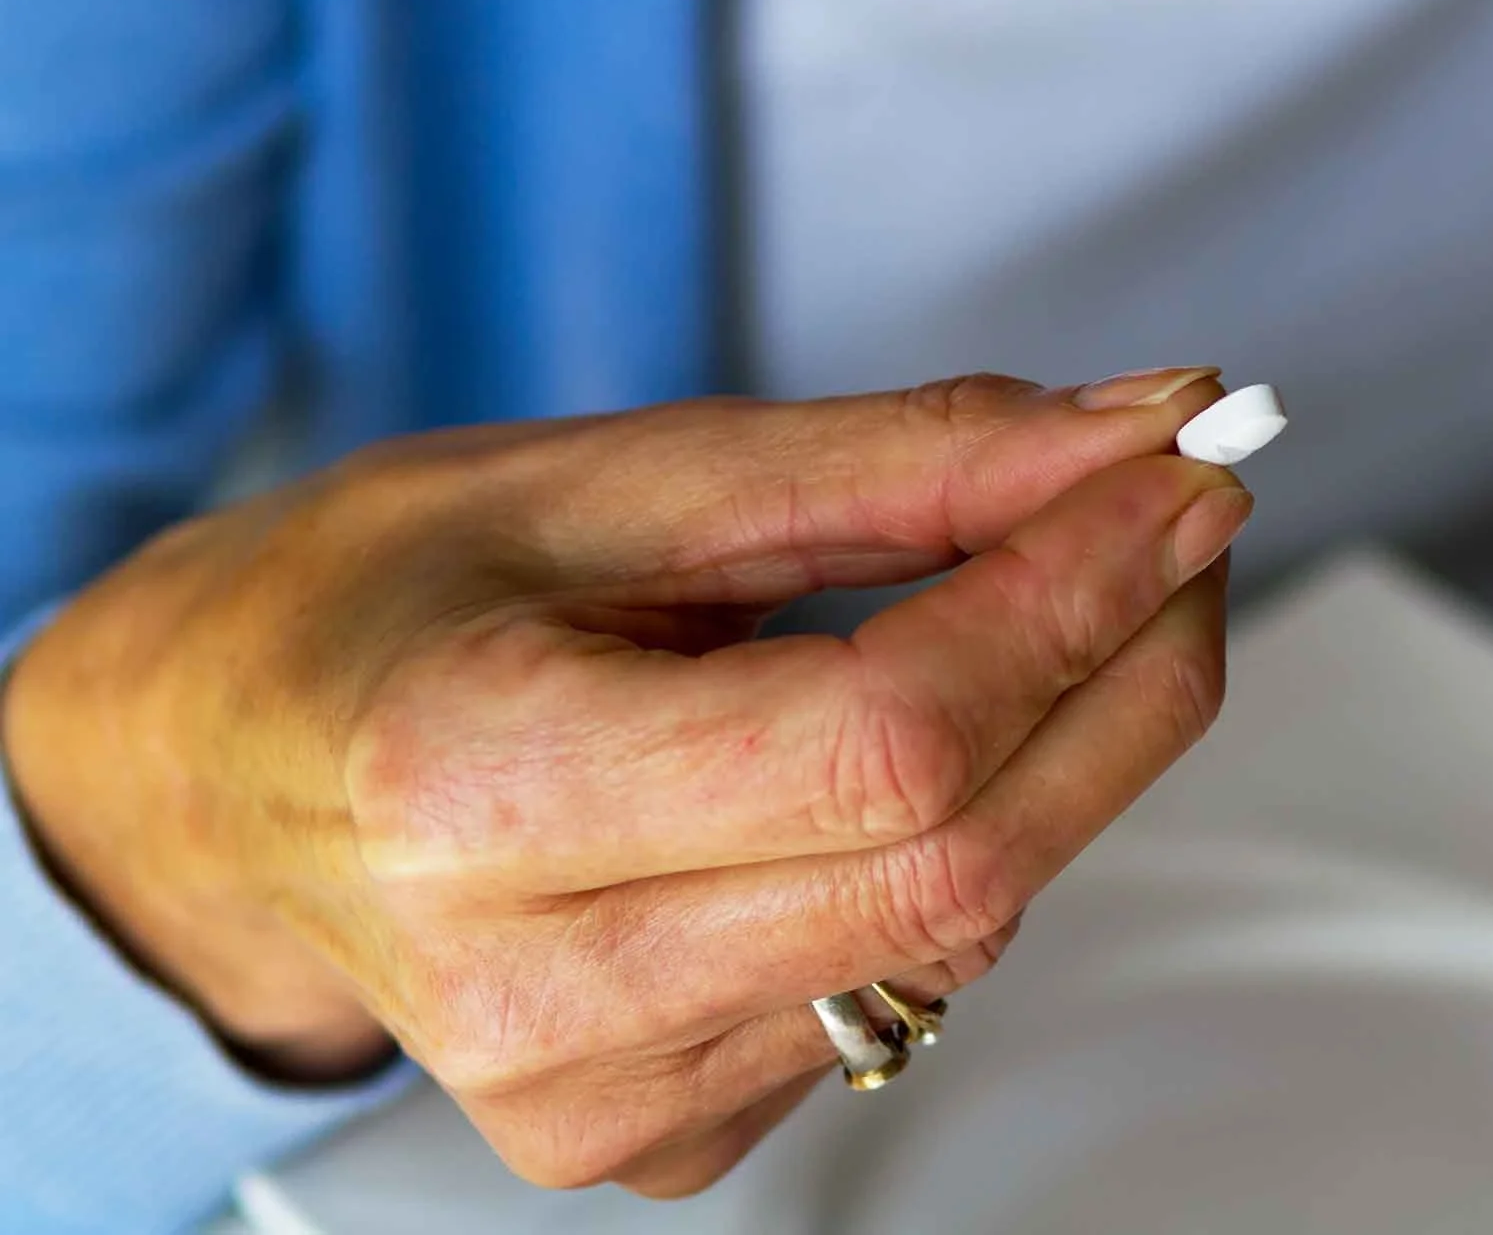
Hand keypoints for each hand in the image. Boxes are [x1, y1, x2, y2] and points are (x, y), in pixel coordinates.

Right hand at [2, 369, 1244, 1196]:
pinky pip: (896, 984)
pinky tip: (886, 768)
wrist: (232, 783)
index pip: (885, 740)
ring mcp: (602, 1097)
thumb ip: (895, 464)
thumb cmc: (383, 608)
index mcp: (478, 792)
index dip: (1073, 604)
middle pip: (963, 860)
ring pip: (957, 930)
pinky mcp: (657, 1139)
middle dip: (1124, 678)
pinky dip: (951, 851)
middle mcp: (535, 989)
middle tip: (1171, 533)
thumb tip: (1134, 431)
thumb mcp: (613, 480)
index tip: (1181, 485)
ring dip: (1056, 758)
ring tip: (1024, 620)